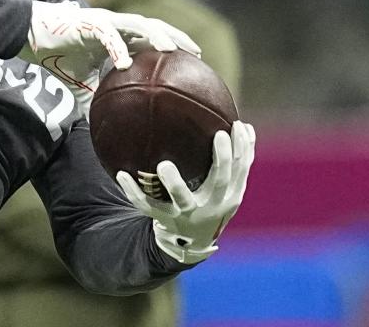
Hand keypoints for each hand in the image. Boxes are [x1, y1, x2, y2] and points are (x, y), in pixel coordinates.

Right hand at [19, 0, 200, 109]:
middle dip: (176, 37)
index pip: (152, 39)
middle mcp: (116, 24)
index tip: (193, 63)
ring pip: (137, 24)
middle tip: (195, 54)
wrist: (30, 35)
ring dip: (155, 35)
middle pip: (154, 27)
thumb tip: (105, 131)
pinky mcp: (88, 23)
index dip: (174, 47)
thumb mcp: (80, 84)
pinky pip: (107, 36)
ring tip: (170, 50)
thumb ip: (96, 99)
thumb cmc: (57, 56)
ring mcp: (104, 21)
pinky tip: (125, 63)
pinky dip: (117, 48)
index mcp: (118, 35)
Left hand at [117, 121, 255, 264]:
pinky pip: (147, 206)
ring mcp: (187, 214)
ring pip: (181, 199)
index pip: (241, 170)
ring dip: (173, 182)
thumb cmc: (210, 202)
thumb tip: (245, 125)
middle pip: (219, 181)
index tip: (237, 126)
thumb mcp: (226, 187)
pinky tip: (122, 174)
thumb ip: (234, 162)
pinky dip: (133, 191)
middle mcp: (211, 206)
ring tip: (164, 164)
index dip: (242, 149)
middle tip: (218, 135)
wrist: (191, 242)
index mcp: (229, 195)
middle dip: (221, 159)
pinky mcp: (164, 220)